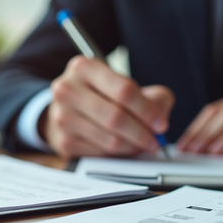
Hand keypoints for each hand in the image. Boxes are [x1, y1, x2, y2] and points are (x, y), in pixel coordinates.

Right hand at [40, 56, 174, 158]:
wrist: (66, 108)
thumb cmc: (100, 95)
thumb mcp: (123, 84)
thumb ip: (152, 97)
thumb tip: (160, 119)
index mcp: (85, 67)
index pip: (124, 90)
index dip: (147, 110)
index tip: (160, 124)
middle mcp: (68, 90)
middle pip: (115, 117)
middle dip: (142, 133)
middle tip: (155, 141)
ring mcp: (62, 116)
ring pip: (109, 139)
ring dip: (133, 147)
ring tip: (143, 145)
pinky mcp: (63, 141)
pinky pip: (100, 153)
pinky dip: (118, 155)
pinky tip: (125, 149)